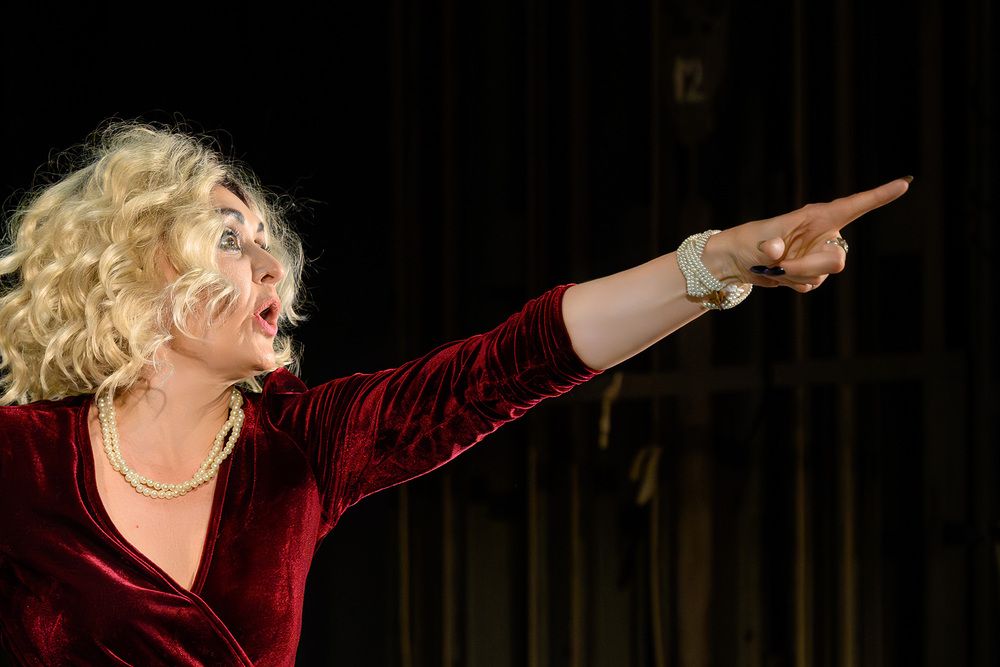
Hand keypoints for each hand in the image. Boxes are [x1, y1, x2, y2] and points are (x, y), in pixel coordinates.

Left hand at [704, 177, 911, 292]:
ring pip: (823, 274)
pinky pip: (810, 286)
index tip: (905, 184)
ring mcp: (819, 256)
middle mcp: (824, 234)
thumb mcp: (759, 239)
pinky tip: (780, 275)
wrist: (739, 260)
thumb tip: (778, 253)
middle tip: (783, 267)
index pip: (855, 205)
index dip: (880, 196)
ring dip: (796, 276)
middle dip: (810, 267)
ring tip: (775, 268)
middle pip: (837, 259)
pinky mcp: (812, 273)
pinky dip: (792, 284)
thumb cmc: (750, 240)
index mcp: (818, 216)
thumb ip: (772, 245)